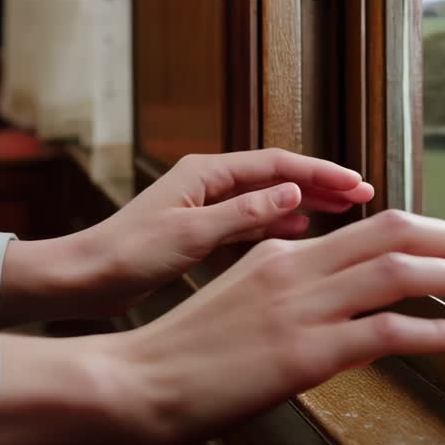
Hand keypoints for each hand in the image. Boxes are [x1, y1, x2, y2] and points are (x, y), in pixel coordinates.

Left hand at [0, 148, 374, 324]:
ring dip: (305, 204)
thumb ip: (244, 214)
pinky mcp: (199, 232)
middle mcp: (207, 183)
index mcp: (205, 174)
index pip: (277, 165)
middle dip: (320, 184)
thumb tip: (293, 195)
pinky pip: (252, 222)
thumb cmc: (126, 254)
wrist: (83, 279)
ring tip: (343, 211)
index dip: (319, 173)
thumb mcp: (191, 235)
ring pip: (268, 200)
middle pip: (277, 177)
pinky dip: (279, 226)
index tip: (355, 183)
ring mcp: (204, 207)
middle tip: (361, 194)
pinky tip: (300, 235)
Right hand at [0, 210, 444, 444]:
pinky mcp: (307, 352)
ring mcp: (303, 307)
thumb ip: (296, 298)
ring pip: (401, 270)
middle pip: (396, 234)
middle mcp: (297, 267)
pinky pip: (392, 331)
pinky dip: (444, 330)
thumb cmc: (183, 354)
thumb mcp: (244, 305)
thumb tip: (351, 316)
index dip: (425, 230)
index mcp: (281, 253)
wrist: (135, 381)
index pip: (370, 228)